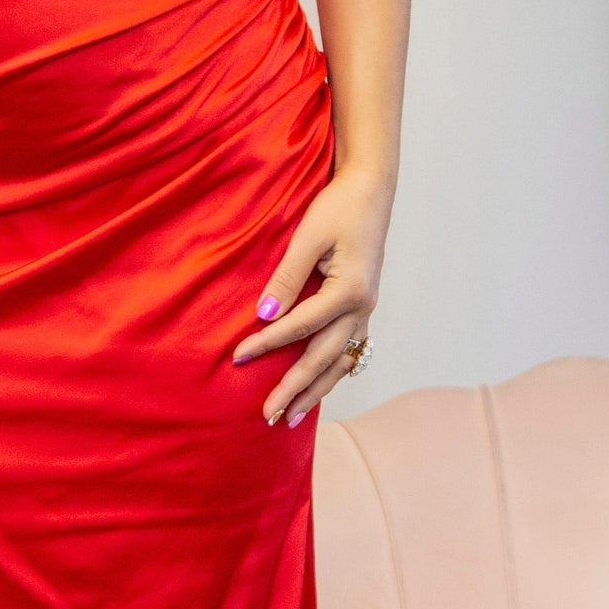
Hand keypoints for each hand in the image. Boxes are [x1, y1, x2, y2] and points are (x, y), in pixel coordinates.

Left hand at [232, 166, 393, 425]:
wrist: (371, 191)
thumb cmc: (338, 208)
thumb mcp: (307, 238)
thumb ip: (287, 278)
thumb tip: (264, 314)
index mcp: (350, 292)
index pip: (300, 326)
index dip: (267, 343)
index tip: (238, 357)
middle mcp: (362, 308)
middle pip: (323, 358)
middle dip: (294, 389)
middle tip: (268, 415)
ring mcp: (366, 311)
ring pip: (340, 362)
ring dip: (315, 391)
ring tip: (291, 417)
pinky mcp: (362, 308)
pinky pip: (347, 351)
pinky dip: (331, 373)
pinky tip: (316, 388)